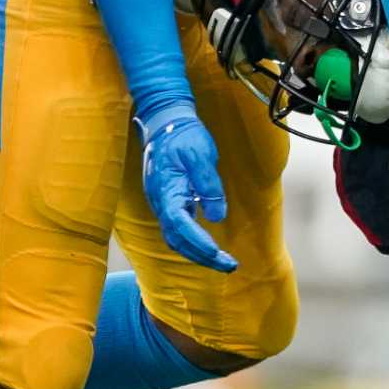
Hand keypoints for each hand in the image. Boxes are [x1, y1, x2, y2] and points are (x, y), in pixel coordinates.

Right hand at [138, 104, 237, 271]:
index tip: (217, 254)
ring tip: (222, 262)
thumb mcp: (201, 155)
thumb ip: (208, 186)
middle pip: (177, 239)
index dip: (198, 242)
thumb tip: (216, 216)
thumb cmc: (183, 135)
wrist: (165, 122)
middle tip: (228, 266)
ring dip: (197, 253)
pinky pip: (177, 229)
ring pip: (175, 237)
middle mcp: (160, 201)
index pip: (180, 225)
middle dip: (202, 256)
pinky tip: (208, 247)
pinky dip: (192, 242)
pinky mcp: (168, 201)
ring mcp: (162, 203)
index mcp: (166, 190)